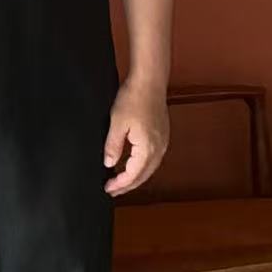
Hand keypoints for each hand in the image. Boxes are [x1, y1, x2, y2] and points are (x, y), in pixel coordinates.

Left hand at [104, 79, 169, 196]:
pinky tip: (133, 164)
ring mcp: (163, 143)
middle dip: (128, 185)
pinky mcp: (163, 135)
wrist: (149, 81)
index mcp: (147, 149)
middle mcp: (159, 149)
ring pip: (149, 168)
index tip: (107, 188)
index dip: (119, 184)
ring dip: (136, 176)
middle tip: (113, 190)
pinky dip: (142, 166)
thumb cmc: (133, 98)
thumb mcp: (116, 123)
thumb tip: (108, 164)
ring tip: (121, 181)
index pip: (132, 175)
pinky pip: (153, 158)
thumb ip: (113, 146)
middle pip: (143, 176)